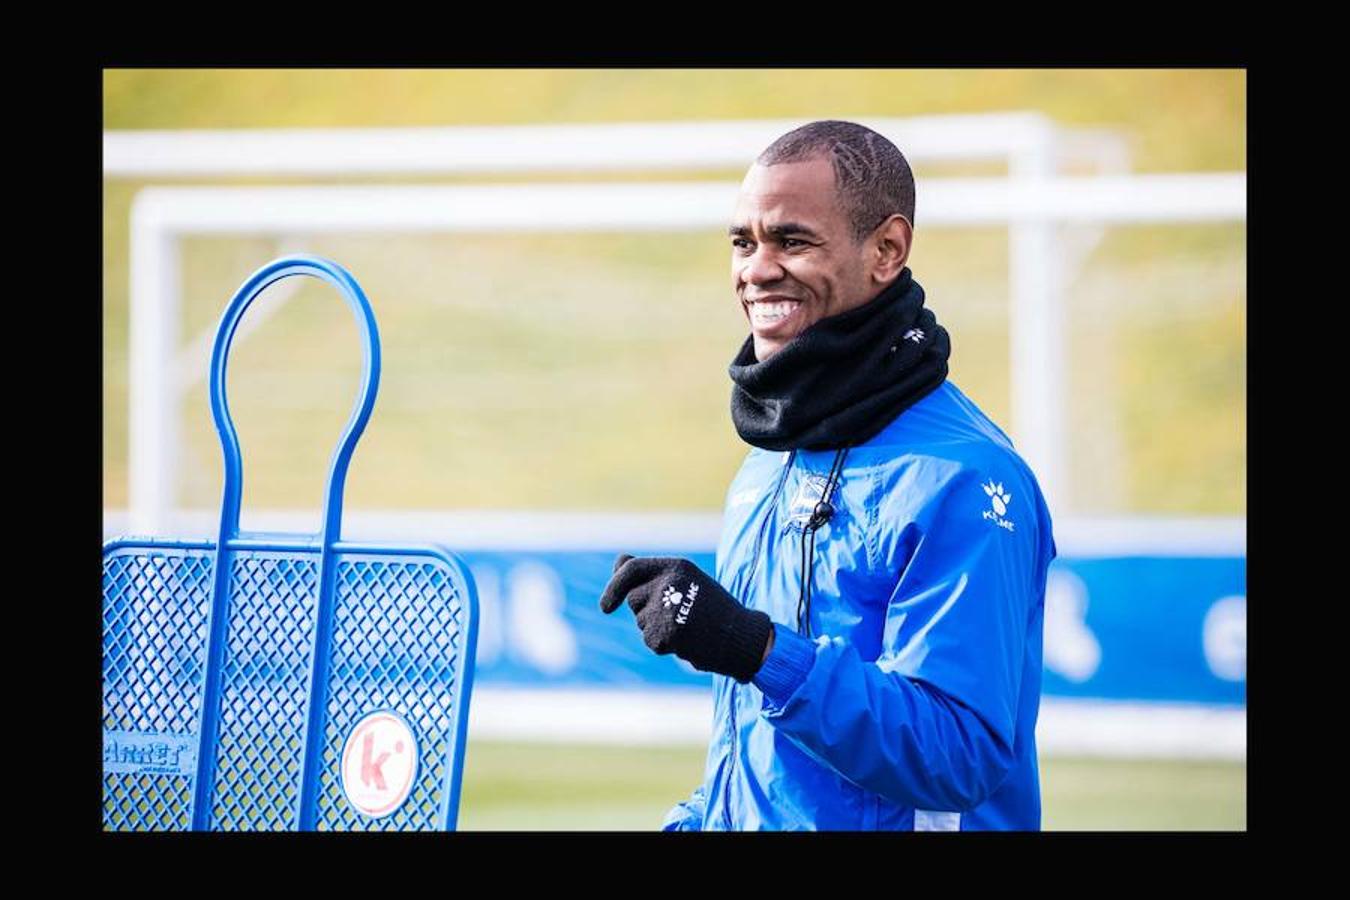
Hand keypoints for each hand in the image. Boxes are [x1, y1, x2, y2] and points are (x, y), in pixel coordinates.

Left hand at [599, 555, 772, 683]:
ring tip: (686, 626)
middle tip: (677, 613)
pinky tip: (686, 640)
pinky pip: (650, 641)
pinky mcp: (666, 634)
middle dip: (646, 609)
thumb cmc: (712, 608)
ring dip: (656, 627)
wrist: (741, 637)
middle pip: (633, 599)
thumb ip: (651, 572)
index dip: (614, 586)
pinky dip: (663, 645)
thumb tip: (619, 561)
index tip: (605, 607)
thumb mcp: (685, 580)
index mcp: (676, 566)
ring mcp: (666, 609)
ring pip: (640, 621)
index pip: (631, 569)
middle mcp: (669, 583)